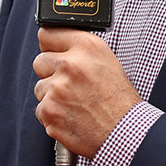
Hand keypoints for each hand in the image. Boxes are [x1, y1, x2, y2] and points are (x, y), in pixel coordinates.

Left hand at [33, 26, 140, 157]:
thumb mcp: (107, 61)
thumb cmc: (120, 100)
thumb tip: (57, 46)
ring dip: (52, 96)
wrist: (125, 132)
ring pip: (40, 87)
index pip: (48, 33)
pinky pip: (41, 109)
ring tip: (76, 103)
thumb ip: (80, 50)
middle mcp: (70, 64)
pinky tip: (72, 116)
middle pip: (40, 61)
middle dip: (51, 73)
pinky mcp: (49, 111)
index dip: (51, 45)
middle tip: (70, 85)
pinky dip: (53, 115)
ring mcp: (57, 88)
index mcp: (86, 47)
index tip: (53, 52)